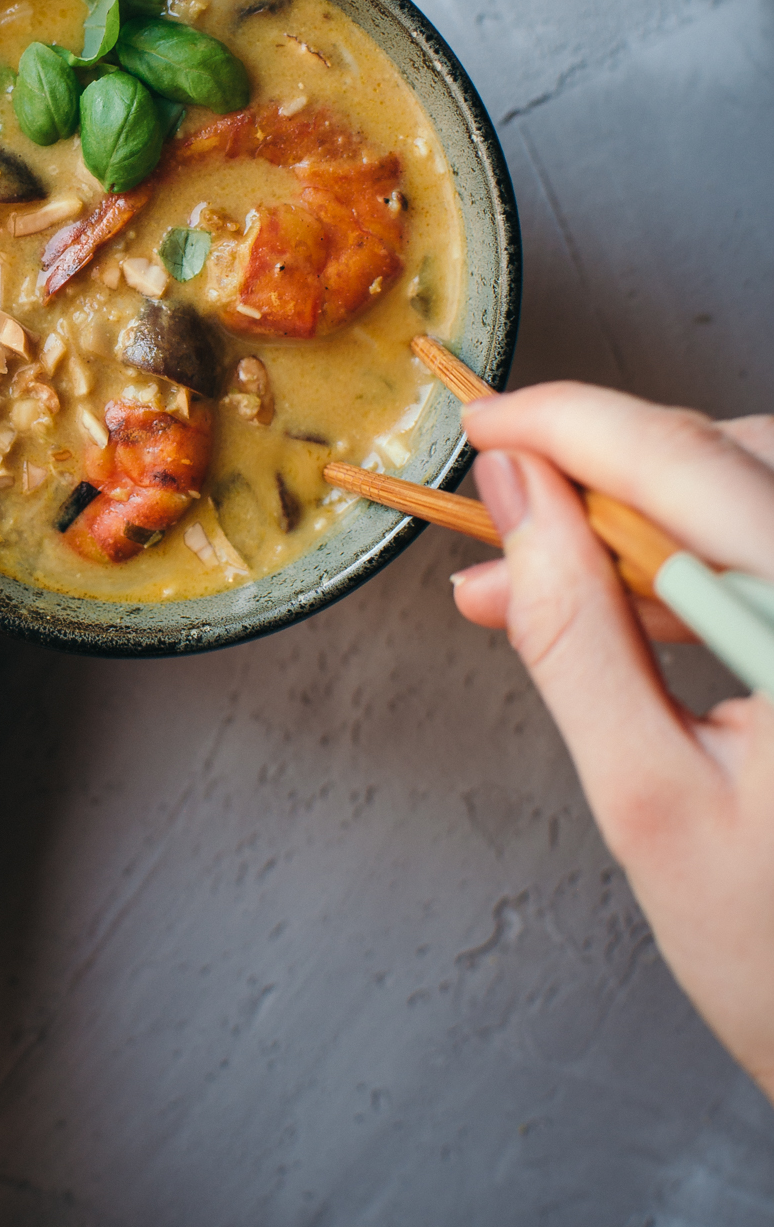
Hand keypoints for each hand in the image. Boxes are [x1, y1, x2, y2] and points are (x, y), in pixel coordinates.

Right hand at [452, 383, 773, 1097]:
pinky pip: (766, 547)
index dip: (569, 426)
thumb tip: (515, 495)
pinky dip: (689, 560)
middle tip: (499, 540)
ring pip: (748, 489)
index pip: (689, 463)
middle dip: (599, 478)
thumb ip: (574, 634)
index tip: (482, 427)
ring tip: (536, 591)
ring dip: (637, 522)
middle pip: (728, 459)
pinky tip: (620, 610)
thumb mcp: (647, 799)